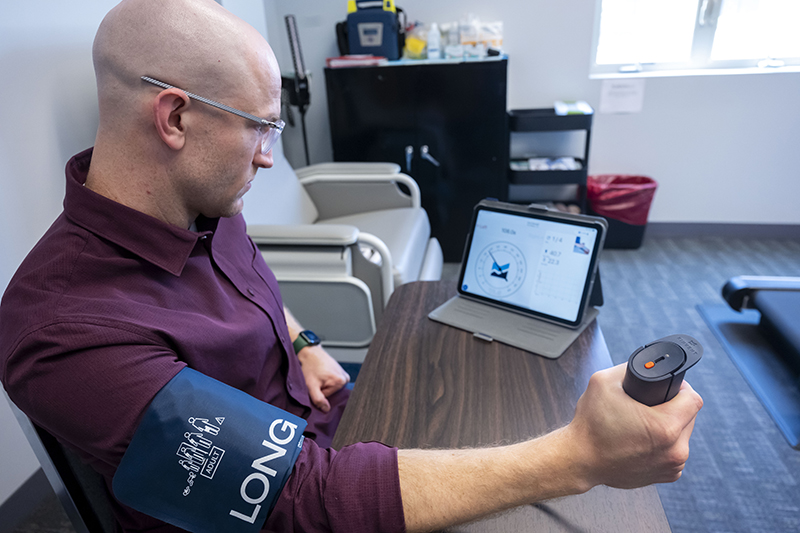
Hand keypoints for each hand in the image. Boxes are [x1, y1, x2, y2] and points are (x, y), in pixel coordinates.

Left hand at [296, 344, 350, 412]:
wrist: (310, 352)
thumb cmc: (310, 366)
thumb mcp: (311, 385)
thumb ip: (318, 399)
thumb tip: (326, 409)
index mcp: (341, 381)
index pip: (328, 397)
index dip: (319, 392)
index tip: (315, 384)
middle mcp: (345, 378)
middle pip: (332, 393)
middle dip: (322, 388)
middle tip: (316, 379)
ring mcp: (343, 374)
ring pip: (332, 387)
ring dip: (324, 384)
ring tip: (318, 376)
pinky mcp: (340, 371)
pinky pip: (333, 382)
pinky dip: (326, 380)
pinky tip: (321, 373)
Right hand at [565, 363, 702, 489]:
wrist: (580, 460)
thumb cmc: (590, 426)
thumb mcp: (603, 381)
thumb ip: (629, 368)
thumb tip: (646, 365)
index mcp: (665, 427)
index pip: (693, 399)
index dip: (681, 387)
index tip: (668, 387)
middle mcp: (675, 451)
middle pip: (690, 417)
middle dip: (674, 407)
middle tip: (651, 404)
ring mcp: (672, 466)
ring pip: (683, 435)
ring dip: (671, 426)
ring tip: (645, 422)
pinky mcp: (666, 476)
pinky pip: (674, 451)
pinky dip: (664, 444)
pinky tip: (644, 439)